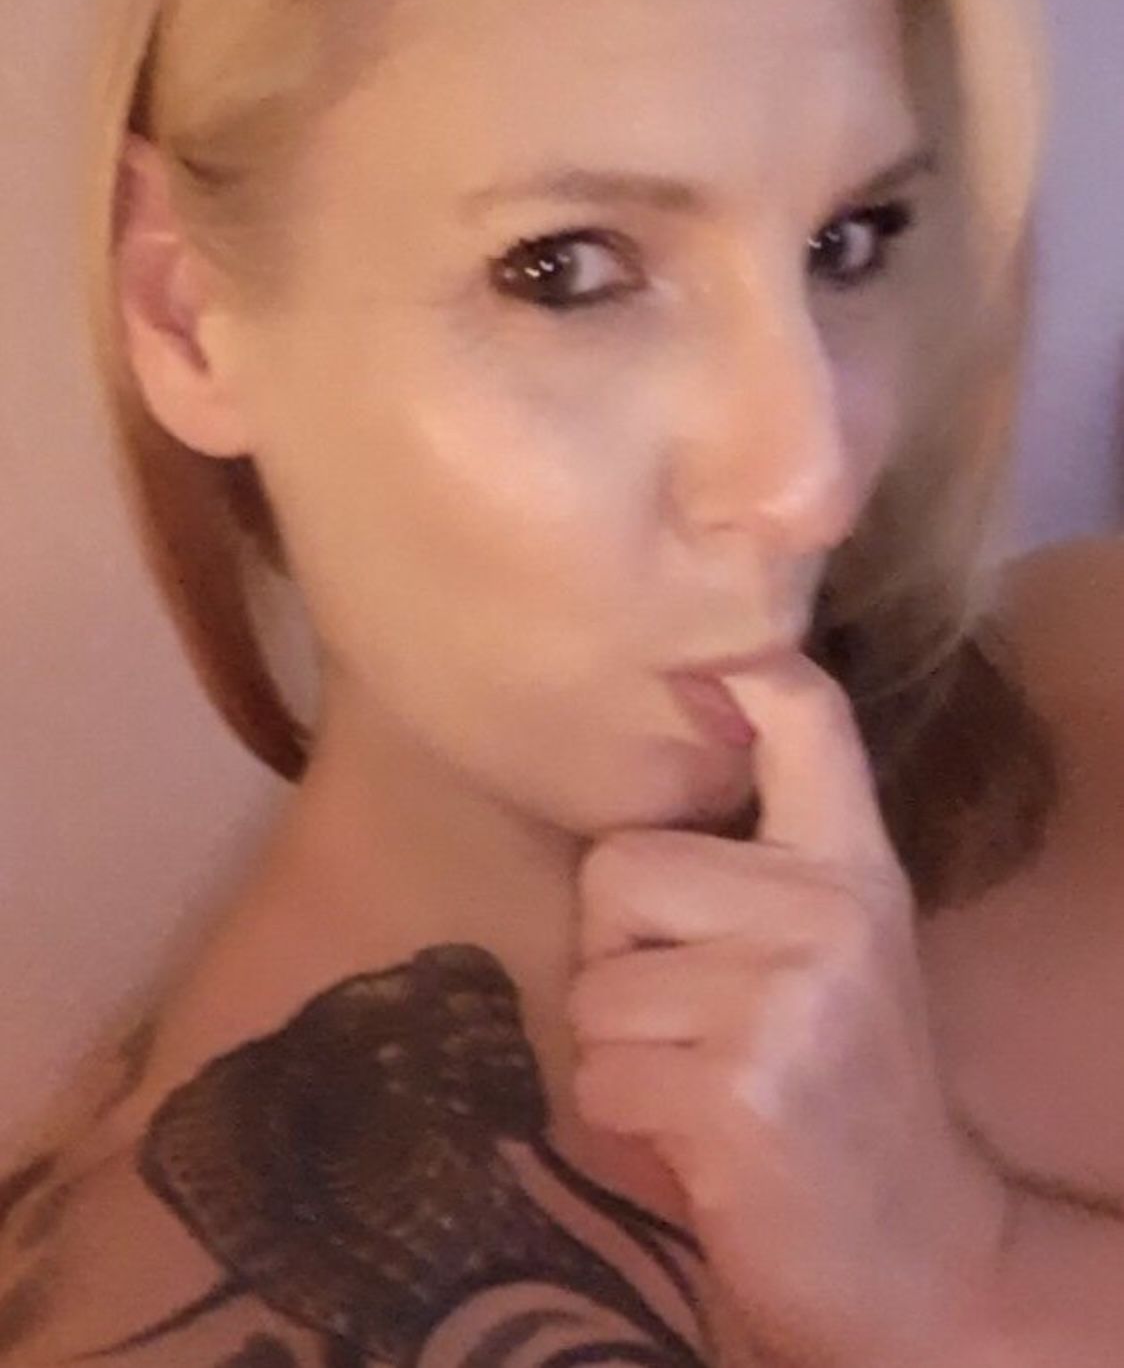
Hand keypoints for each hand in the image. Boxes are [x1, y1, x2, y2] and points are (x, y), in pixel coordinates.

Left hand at [567, 652, 1011, 1367]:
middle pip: (617, 871)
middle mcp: (825, 910)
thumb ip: (775, 842)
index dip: (750, 674)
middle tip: (696, 1013)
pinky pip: (599, 1074)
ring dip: (623, 1049)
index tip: (716, 668)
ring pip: (594, 986)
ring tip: (700, 1076)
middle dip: (623, 954)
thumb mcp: (836, 936)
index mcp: (851, 863)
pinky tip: (697, 1133)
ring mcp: (782, 999)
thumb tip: (705, 692)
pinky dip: (626, 1117)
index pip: (808, 721)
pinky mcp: (734, 1090)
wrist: (910, 1244)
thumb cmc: (844, 1074)